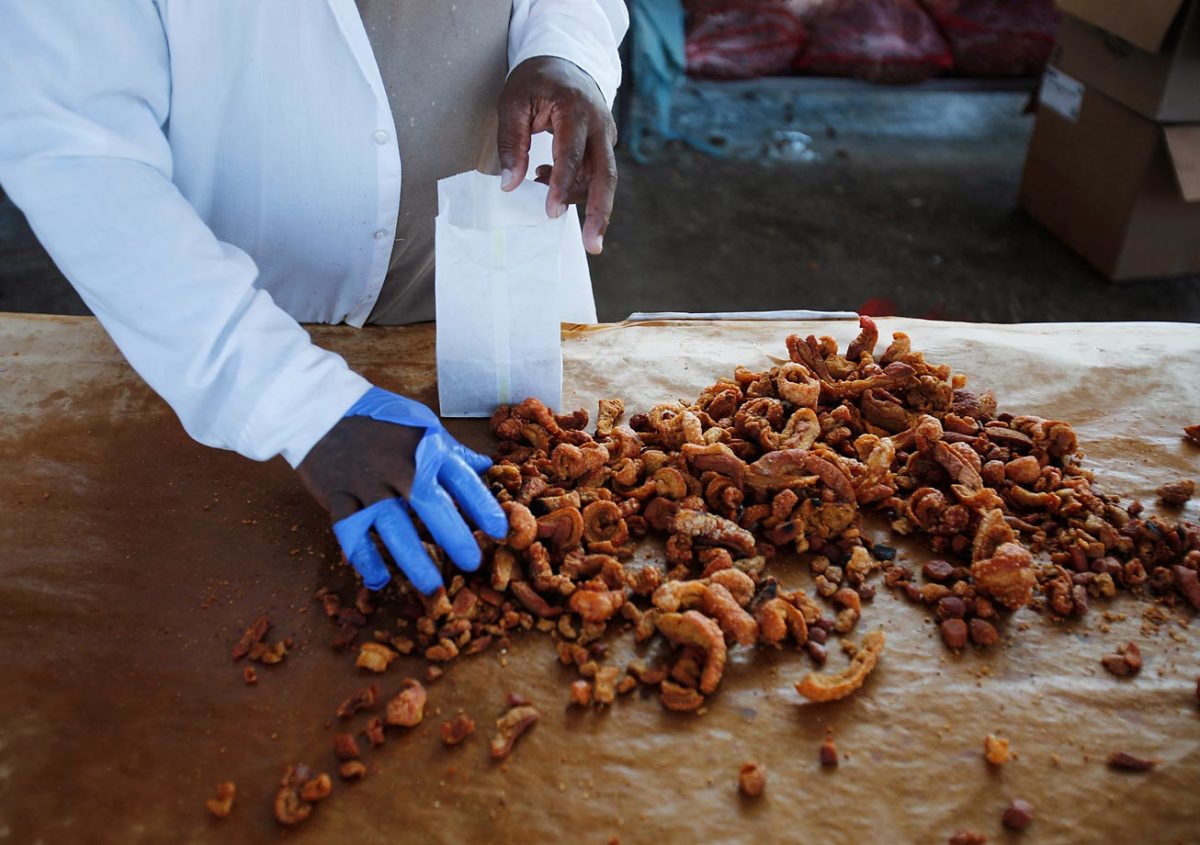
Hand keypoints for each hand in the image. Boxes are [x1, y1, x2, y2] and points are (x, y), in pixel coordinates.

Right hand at [297, 388, 507, 593]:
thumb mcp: (422, 423)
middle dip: (453, 536)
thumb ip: (451, 450)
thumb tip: (486, 465)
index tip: (501, 530)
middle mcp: (398, 466)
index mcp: (424, 448)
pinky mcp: (337, 494)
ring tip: (430, 586)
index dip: (483, 506)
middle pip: (429, 505)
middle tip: (471, 563)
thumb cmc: (379, 418)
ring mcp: (366, 482)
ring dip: (412, 558)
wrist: (320, 406)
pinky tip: (379, 580)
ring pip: (391, 525)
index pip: (461, 478)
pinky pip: (350, 531)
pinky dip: (364, 557)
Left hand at [497, 56, 617, 254]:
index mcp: (576, 109)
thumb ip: (511, 144)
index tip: (550, 213)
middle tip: (592, 245)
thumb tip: (509, 185)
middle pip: (605, 176)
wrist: (565, 59)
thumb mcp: (513, 103)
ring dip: (574, 197)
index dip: (560, 186)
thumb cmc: (535, 80)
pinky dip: (573, 186)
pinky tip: (546, 177)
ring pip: (601, 180)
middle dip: (600, 214)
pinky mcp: (605, 145)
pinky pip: (595, 175)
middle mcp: (600, 125)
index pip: (572, 155)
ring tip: (541, 190)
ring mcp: (607, 136)